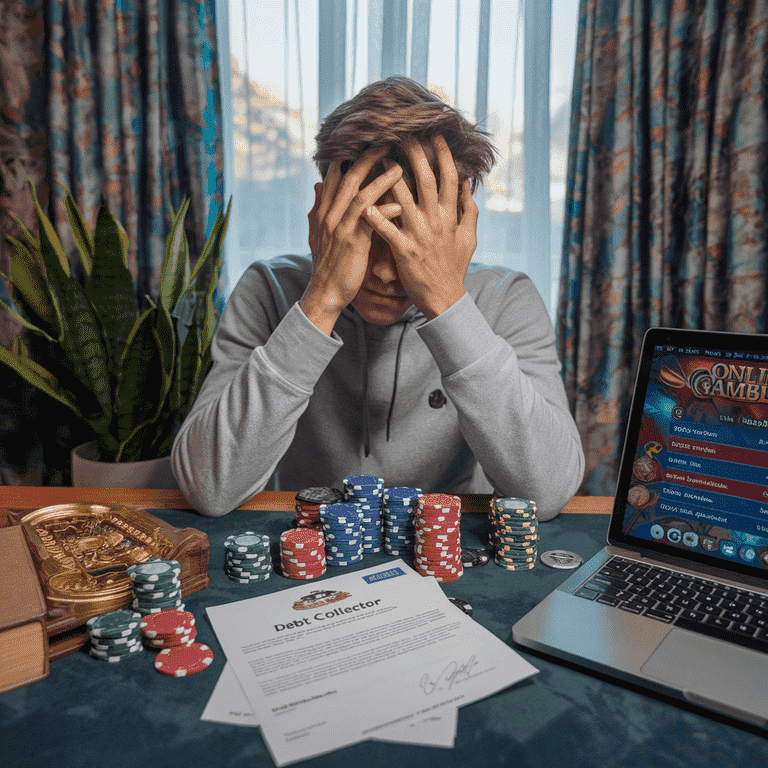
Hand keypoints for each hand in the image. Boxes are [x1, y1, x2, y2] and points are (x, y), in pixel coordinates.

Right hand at [301, 148, 402, 334]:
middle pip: (349, 180)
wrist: (325, 293)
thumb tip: (318, 184)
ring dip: (381, 181)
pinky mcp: (352, 244)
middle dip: (367, 160)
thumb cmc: (329, 265)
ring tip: (400, 169)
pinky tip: (400, 206)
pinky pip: (369, 222)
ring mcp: (341, 229)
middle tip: (386, 143)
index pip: (336, 178)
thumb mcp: (319, 234)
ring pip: (360, 197)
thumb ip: (319, 208)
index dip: (350, 158)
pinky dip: (385, 212)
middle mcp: (330, 216)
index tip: (367, 142)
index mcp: (324, 212)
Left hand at [362, 135, 477, 319]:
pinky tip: (364, 206)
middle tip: (402, 133)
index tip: (434, 134)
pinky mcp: (404, 250)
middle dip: (414, 154)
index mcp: (449, 215)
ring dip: (389, 177)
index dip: (443, 154)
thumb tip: (467, 185)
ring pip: (403, 199)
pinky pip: (388, 231)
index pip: (448, 177)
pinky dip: (376, 218)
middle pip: (425, 180)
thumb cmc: (454, 267)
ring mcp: (419, 235)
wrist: (445, 297)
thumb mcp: (469, 237)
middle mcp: (435, 220)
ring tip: (377, 158)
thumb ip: (468, 210)